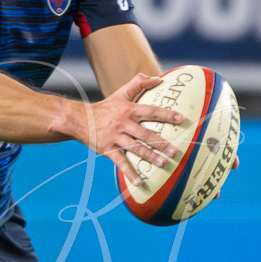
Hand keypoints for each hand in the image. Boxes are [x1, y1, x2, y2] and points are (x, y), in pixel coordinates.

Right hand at [68, 73, 185, 180]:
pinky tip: (140, 182)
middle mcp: (123, 124)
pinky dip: (130, 173)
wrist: (79, 119)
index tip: (181, 119)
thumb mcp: (121, 93)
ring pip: (135, 148)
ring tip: (164, 163)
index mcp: (129, 110)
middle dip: (161, 143)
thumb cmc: (105, 107)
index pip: (151, 111)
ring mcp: (115, 137)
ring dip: (150, 157)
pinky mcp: (107, 149)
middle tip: (175, 151)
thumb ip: (138, 83)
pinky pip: (120, 162)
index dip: (166, 114)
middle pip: (145, 134)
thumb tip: (158, 78)